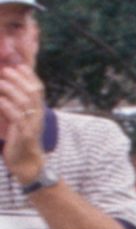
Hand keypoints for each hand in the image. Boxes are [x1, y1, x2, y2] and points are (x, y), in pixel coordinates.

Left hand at [0, 62, 48, 184]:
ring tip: (0, 83)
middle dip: (20, 79)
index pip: (38, 89)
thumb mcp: (20, 119)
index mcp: (38, 111)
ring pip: (25, 102)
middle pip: (34, 92)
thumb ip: (16, 105)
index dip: (29, 76)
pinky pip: (16, 117)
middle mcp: (38, 116)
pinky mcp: (24, 135)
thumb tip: (6, 90)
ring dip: (11, 90)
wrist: (26, 163)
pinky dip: (6, 106)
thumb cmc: (19, 140)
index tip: (17, 65)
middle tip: (6, 70)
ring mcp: (32, 125)